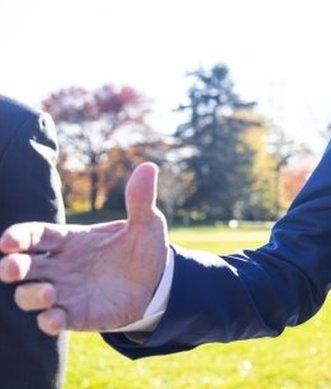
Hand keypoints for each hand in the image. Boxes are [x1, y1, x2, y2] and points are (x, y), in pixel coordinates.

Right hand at [0, 163, 167, 335]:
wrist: (157, 282)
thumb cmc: (142, 248)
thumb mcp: (146, 224)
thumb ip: (141, 200)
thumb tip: (148, 167)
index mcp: (69, 239)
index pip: (35, 235)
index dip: (18, 237)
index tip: (9, 241)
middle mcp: (59, 266)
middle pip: (21, 266)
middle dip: (11, 267)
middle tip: (12, 267)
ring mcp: (64, 292)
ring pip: (28, 296)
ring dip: (30, 295)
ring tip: (49, 292)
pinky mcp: (75, 315)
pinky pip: (52, 321)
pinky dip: (49, 322)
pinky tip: (56, 319)